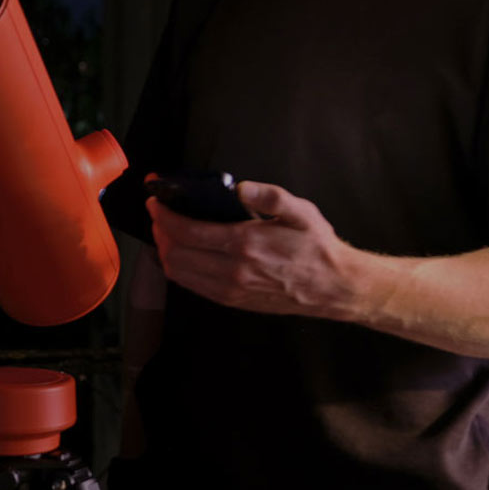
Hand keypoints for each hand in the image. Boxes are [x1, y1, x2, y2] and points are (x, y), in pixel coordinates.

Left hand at [143, 179, 369, 318]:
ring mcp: (231, 290)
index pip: (187, 231)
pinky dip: (179, 270)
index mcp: (245, 244)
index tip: (155, 201)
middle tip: (159, 215)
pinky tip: (183, 255)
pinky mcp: (234, 301)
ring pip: (179, 274)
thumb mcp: (301, 212)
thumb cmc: (317, 248)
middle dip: (160, 232)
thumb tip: (241, 188)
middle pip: (175, 254)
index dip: (163, 215)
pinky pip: (193, 287)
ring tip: (167, 233)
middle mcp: (233, 270)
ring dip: (166, 252)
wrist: (333, 287)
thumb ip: (270, 195)